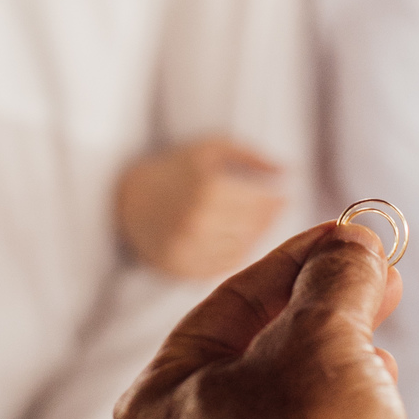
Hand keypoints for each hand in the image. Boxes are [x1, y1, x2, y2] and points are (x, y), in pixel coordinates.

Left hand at [114, 222, 418, 418]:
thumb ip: (337, 277)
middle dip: (324, 307)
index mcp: (160, 399)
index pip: (229, 301)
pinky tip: (381, 395)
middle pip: (258, 349)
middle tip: (378, 276)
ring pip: (289, 398)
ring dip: (339, 358)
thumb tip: (356, 245)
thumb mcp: (323, 334)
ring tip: (380, 340)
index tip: (353, 237)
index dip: (298, 258)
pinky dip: (346, 413)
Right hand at [116, 138, 286, 278]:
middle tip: (277, 213)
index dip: (276, 201)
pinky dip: (237, 255)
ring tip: (258, 226)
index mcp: (206, 187)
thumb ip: (250, 155)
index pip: (259, 202)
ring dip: (256, 238)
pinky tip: (240, 241)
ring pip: (241, 249)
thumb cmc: (177, 169)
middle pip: (253, 227)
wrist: (129, 200)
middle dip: (268, 219)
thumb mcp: (210, 149)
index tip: (284, 197)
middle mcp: (196, 220)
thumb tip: (289, 171)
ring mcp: (187, 248)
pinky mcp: (180, 269)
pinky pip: (222, 267)